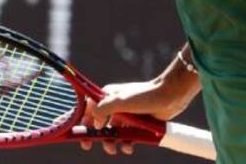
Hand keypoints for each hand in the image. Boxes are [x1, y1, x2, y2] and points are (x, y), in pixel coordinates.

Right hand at [79, 79, 193, 154]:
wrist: (169, 97)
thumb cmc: (145, 95)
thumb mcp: (120, 101)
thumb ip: (103, 109)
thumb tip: (95, 122)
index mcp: (108, 96)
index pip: (88, 108)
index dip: (81, 120)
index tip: (76, 132)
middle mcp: (114, 105)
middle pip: (98, 123)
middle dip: (94, 135)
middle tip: (89, 146)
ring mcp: (125, 115)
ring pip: (112, 132)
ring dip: (110, 142)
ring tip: (114, 149)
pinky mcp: (135, 123)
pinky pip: (126, 136)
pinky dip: (125, 143)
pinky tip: (128, 147)